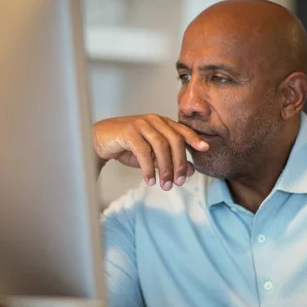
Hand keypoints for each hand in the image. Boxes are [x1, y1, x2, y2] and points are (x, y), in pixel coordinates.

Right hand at [92, 114, 208, 190]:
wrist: (100, 141)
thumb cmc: (127, 146)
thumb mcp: (152, 156)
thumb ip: (170, 160)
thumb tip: (191, 170)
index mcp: (161, 122)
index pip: (182, 130)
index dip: (194, 139)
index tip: (205, 149)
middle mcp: (153, 120)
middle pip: (175, 140)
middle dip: (180, 163)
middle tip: (180, 182)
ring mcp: (141, 124)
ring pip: (161, 146)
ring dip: (165, 168)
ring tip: (166, 185)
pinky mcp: (128, 131)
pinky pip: (144, 151)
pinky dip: (149, 168)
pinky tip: (150, 181)